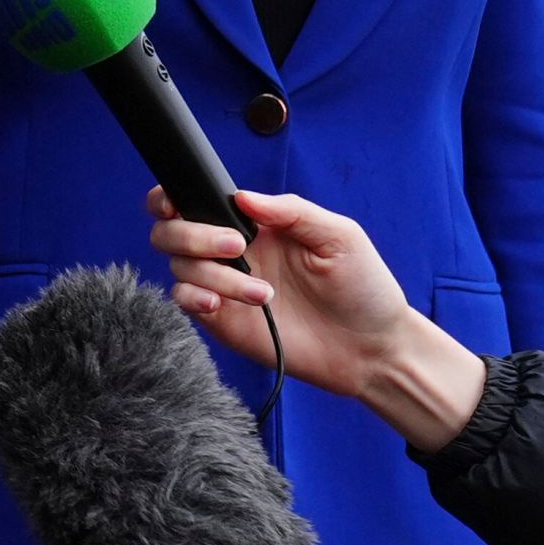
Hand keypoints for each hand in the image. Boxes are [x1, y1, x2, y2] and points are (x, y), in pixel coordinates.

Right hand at [147, 187, 485, 451]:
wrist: (372, 348)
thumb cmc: (363, 288)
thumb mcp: (339, 236)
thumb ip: (291, 210)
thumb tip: (242, 196)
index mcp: (255, 224)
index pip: (195, 201)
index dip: (171, 197)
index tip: (179, 204)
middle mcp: (231, 252)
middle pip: (171, 231)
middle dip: (194, 235)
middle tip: (238, 247)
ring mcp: (224, 285)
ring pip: (179, 266)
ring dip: (214, 274)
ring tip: (263, 293)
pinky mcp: (223, 320)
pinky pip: (183, 300)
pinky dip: (193, 297)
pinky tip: (221, 303)